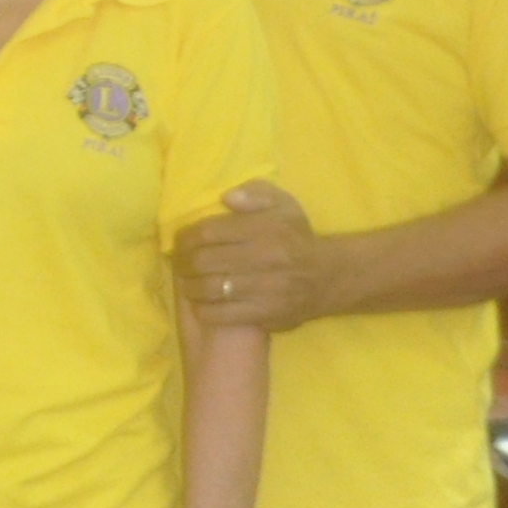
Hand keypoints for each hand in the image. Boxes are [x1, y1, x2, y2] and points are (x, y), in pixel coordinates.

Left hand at [175, 182, 326, 332]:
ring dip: (190, 287)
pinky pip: (222, 314)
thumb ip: (254, 193)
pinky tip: (202, 303)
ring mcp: (267, 288)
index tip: (180, 242)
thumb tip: (226, 197)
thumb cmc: (294, 236)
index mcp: (265, 229)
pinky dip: (204, 309)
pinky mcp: (267, 313)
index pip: (208, 232)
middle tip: (180, 264)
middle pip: (203, 261)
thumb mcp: (282, 204)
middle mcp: (266, 258)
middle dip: (183, 263)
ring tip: (187, 283)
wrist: (327, 277)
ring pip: (209, 289)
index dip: (186, 238)